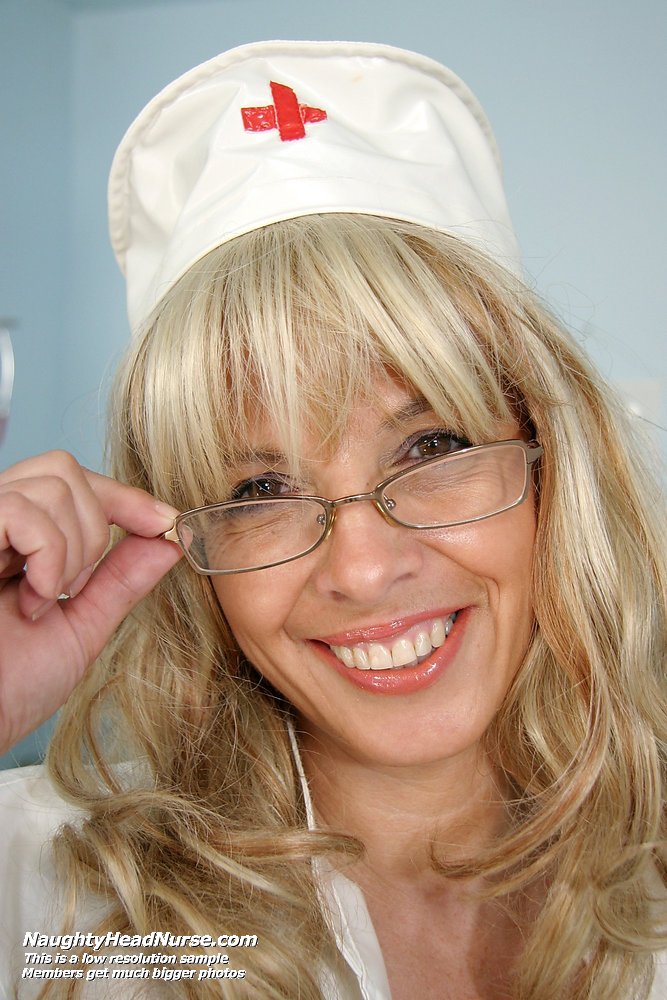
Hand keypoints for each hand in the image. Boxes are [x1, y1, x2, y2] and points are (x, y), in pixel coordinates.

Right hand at [0, 451, 182, 753]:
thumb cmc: (6, 688)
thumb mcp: (79, 627)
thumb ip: (119, 581)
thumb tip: (168, 541)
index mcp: (16, 541)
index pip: (74, 481)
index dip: (124, 496)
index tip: (164, 523)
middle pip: (63, 468)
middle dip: (95, 525)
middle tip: (76, 586)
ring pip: (52, 483)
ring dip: (71, 550)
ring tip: (43, 600)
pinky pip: (23, 511)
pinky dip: (48, 554)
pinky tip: (32, 596)